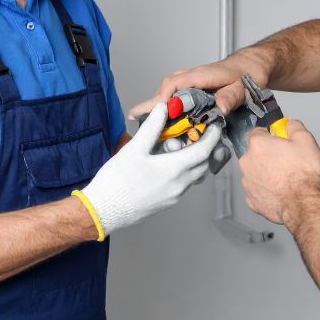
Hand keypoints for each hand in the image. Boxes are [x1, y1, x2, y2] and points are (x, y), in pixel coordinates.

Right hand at [81, 104, 219, 234]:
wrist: (103, 212)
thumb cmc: (117, 180)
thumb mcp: (134, 149)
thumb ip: (152, 127)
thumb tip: (163, 108)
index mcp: (174, 170)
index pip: (204, 152)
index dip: (212, 137)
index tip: (216, 125)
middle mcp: (179, 186)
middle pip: (203, 165)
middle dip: (205, 149)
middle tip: (198, 134)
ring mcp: (173, 197)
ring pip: (193, 177)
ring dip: (193, 162)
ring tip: (180, 148)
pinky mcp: (165, 204)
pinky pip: (183, 185)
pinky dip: (183, 172)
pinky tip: (167, 164)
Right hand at [128, 50, 270, 118]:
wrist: (250, 66)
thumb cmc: (246, 75)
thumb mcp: (242, 88)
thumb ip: (231, 98)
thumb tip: (220, 108)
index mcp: (200, 75)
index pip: (173, 84)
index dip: (162, 99)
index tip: (156, 114)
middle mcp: (191, 77)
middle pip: (165, 90)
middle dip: (151, 105)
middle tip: (134, 118)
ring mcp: (190, 82)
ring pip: (168, 93)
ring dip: (157, 107)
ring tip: (140, 121)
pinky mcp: (192, 89)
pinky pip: (174, 96)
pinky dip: (166, 107)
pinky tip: (160, 120)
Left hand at [239, 119, 319, 224]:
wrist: (303, 202)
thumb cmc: (303, 175)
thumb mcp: (306, 140)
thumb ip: (294, 126)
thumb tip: (289, 125)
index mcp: (258, 144)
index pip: (258, 132)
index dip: (271, 135)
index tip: (279, 141)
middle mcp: (247, 162)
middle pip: (255, 153)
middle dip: (267, 155)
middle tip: (285, 160)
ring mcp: (248, 182)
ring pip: (255, 172)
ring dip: (265, 173)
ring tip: (284, 177)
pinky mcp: (251, 199)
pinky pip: (257, 190)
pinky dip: (265, 190)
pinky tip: (279, 190)